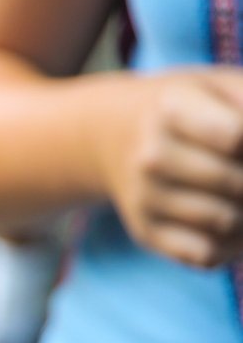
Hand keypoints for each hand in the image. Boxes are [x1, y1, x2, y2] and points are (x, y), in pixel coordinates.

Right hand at [106, 69, 242, 268]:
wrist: (113, 136)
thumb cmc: (190, 109)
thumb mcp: (221, 88)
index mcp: (172, 108)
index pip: (238, 137)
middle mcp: (150, 156)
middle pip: (235, 182)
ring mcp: (144, 198)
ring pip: (225, 222)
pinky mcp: (146, 232)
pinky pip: (206, 254)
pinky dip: (234, 246)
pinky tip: (237, 226)